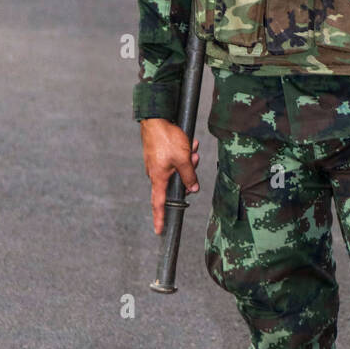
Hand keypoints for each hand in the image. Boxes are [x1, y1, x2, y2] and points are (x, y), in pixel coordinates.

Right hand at [140, 118, 199, 234]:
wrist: (155, 118)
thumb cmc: (166, 139)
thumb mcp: (183, 159)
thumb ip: (190, 176)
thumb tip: (194, 189)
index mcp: (158, 178)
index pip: (158, 203)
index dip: (159, 218)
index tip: (159, 230)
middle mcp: (155, 173)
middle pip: (175, 182)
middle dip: (188, 174)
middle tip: (194, 158)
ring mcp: (156, 164)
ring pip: (177, 169)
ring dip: (187, 160)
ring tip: (192, 147)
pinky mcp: (158, 155)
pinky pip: (174, 159)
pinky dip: (183, 153)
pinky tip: (189, 143)